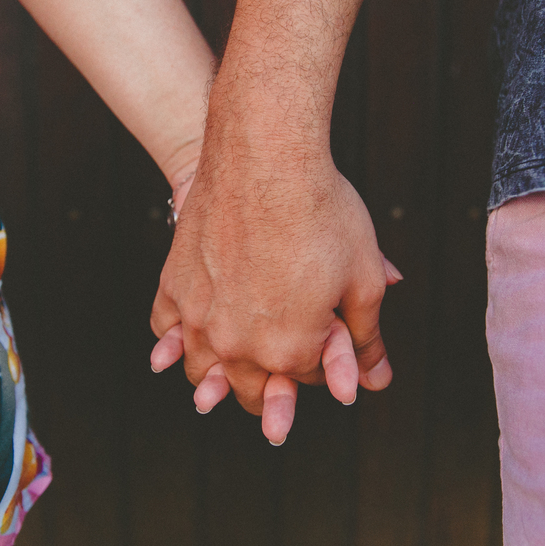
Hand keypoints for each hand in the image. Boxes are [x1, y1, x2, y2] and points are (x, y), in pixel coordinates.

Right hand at [150, 149, 401, 442]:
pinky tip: (189, 336)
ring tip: (232, 363)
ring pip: (202, 369)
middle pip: (252, 388)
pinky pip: (166, 330)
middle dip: (272, 382)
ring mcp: (199, 318)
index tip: (324, 334)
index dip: (319, 358)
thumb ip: (368, 339)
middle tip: (281, 371)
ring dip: (220, 372)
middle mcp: (238, 345)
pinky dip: (176, 340)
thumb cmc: (321, 213)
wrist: (266, 157)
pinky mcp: (174, 285)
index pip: (305, 377)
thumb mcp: (363, 279)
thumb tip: (378, 381)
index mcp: (289, 351)